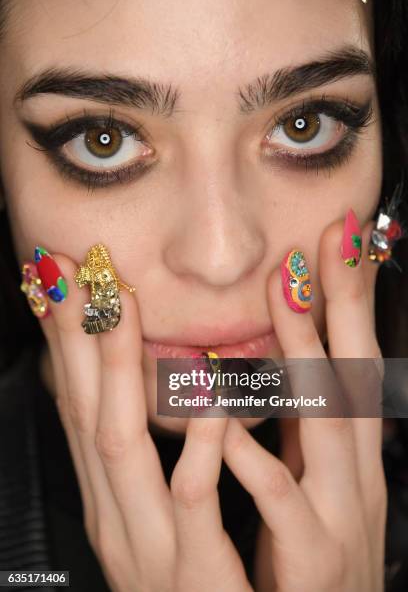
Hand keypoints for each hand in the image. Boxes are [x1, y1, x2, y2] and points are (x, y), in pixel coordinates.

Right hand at [39, 253, 251, 591]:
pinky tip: (205, 397)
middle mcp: (114, 518)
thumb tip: (138, 393)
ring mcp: (146, 548)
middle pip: (86, 415)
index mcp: (111, 502)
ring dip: (117, 373)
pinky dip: (192, 444)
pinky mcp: (192, 578)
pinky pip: (190, 501)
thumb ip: (148, 462)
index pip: (80, 411)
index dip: (67, 348)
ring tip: (118, 307)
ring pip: (119, 446)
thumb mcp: (154, 520)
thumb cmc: (192, 585)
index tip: (62, 288)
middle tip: (73, 272)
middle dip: (77, 341)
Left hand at [222, 218, 386, 591]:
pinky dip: (261, 456)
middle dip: (345, 304)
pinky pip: (284, 500)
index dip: (347, 302)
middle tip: (330, 240)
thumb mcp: (313, 480)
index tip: (335, 242)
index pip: (351, 363)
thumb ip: (296, 428)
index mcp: (348, 453)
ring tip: (286, 294)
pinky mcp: (313, 556)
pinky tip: (233, 418)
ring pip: (329, 422)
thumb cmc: (309, 548)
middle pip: (354, 376)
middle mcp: (354, 472)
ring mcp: (340, 511)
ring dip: (310, 354)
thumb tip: (270, 370)